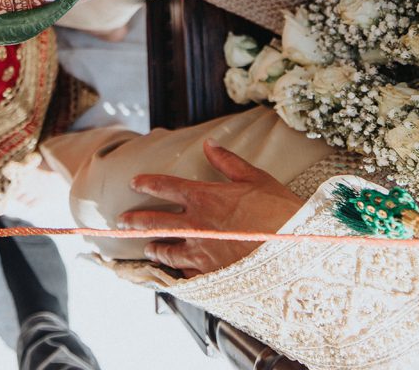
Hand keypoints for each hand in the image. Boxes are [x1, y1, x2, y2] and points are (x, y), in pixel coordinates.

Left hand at [119, 141, 304, 277]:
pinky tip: (174, 271)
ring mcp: (201, 251)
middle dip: (136, 220)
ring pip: (166, 250)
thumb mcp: (256, 178)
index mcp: (205, 197)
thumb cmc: (280, 210)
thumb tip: (209, 144)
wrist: (295, 249)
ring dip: (154, 248)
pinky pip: (186, 273)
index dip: (147, 183)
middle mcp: (196, 224)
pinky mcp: (211, 273)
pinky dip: (177, 271)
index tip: (135, 183)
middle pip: (155, 221)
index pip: (166, 187)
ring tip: (146, 247)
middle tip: (122, 221)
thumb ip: (228, 162)